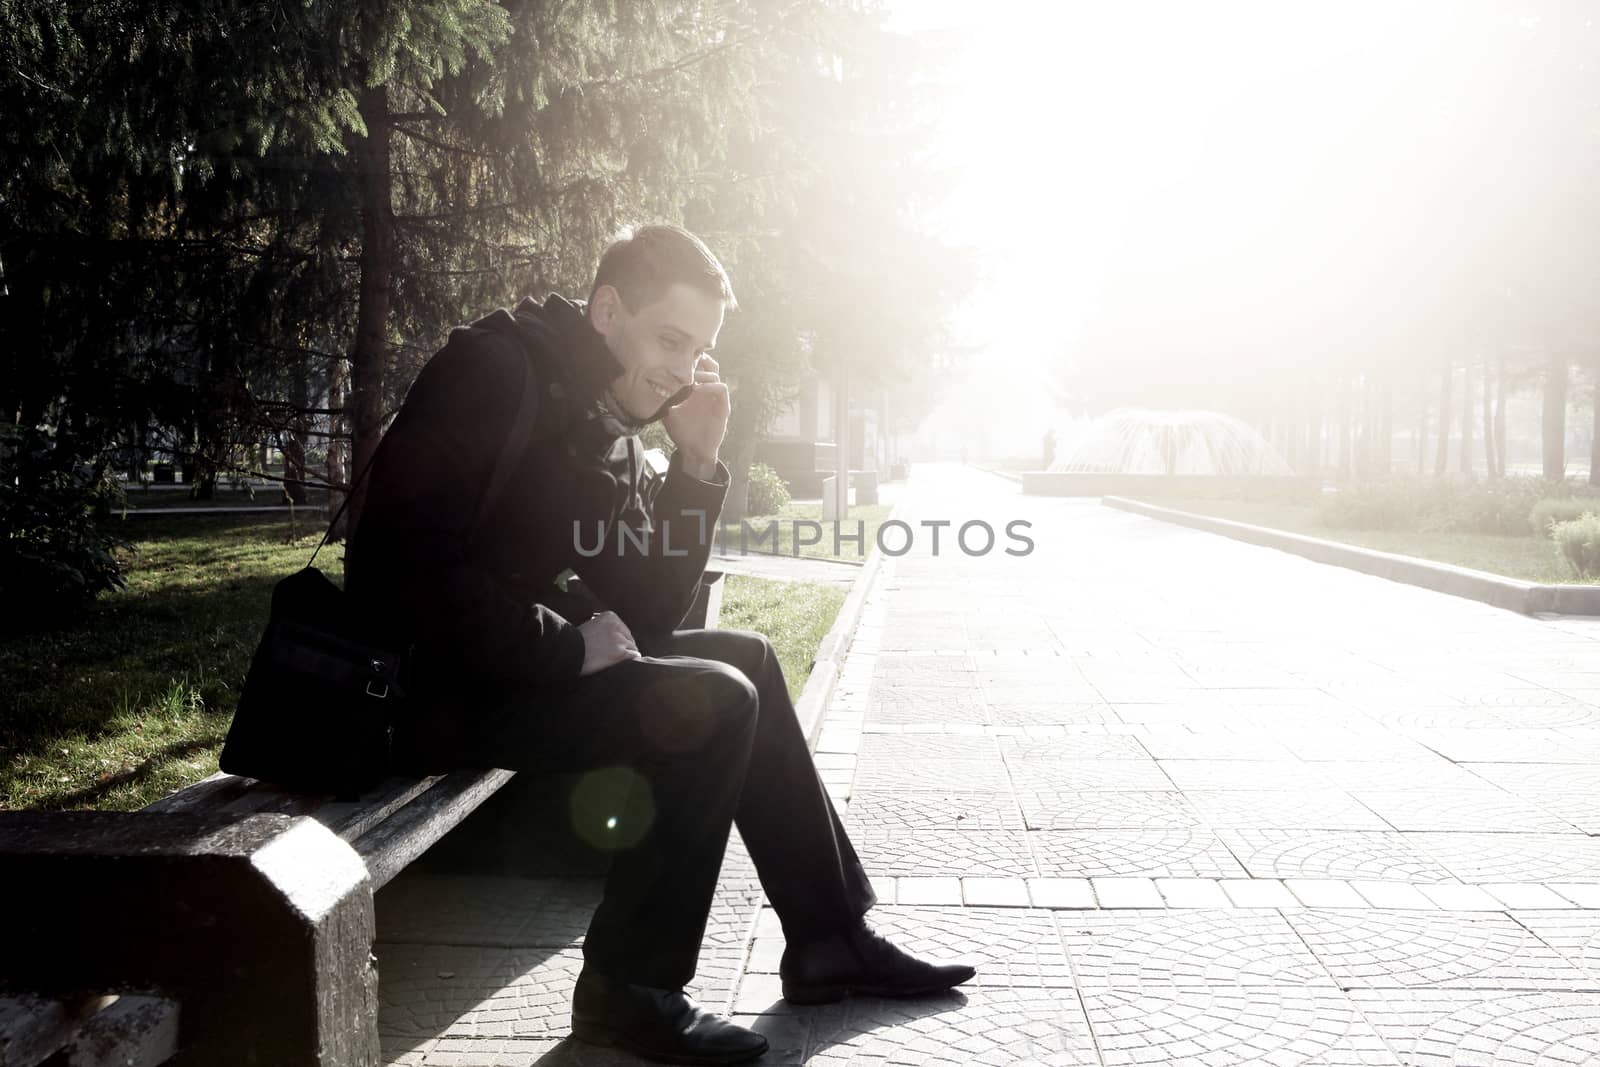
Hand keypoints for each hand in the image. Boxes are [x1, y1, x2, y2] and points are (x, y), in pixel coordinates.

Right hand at [577, 610, 641, 675]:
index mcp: (609, 616)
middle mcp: (616, 625)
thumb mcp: (590, 626)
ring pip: (632, 648)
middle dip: (623, 647)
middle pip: (629, 638)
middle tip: (612, 656)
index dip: (618, 639)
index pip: (623, 629)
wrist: (567, 653)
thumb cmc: (575, 643)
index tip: (611, 647)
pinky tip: (623, 665)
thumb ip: (604, 627)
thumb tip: (617, 635)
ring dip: (625, 655)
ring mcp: (619, 639)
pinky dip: (630, 661)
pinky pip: (634, 656)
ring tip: (614, 662)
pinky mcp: (620, 652)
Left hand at [662, 354, 729, 474]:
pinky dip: (710, 386)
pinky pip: (721, 389)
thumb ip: (663, 398)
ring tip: (689, 379)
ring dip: (702, 373)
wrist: (693, 450)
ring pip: (715, 373)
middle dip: (698, 361)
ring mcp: (715, 398)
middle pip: (710, 364)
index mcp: (696, 388)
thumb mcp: (668, 411)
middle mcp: (707, 390)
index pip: (698, 365)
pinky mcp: (723, 407)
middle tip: (685, 365)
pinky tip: (697, 389)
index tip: (676, 360)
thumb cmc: (681, 431)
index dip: (690, 359)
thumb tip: (649, 385)